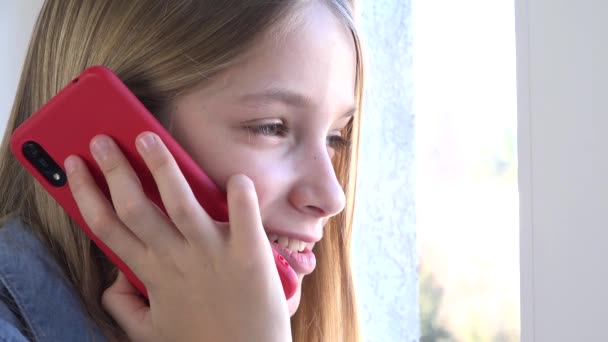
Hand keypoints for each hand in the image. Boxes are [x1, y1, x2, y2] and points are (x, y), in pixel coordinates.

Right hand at [64, 132, 290, 341]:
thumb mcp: (151, 332)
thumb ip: (125, 306)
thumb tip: (111, 282)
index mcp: (151, 274)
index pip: (107, 227)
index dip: (85, 193)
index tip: (73, 165)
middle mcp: (176, 259)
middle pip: (134, 207)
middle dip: (113, 169)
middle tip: (102, 139)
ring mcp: (212, 254)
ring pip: (179, 202)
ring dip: (162, 167)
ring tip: (148, 136)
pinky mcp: (249, 255)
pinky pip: (243, 218)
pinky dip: (240, 196)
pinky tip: (235, 176)